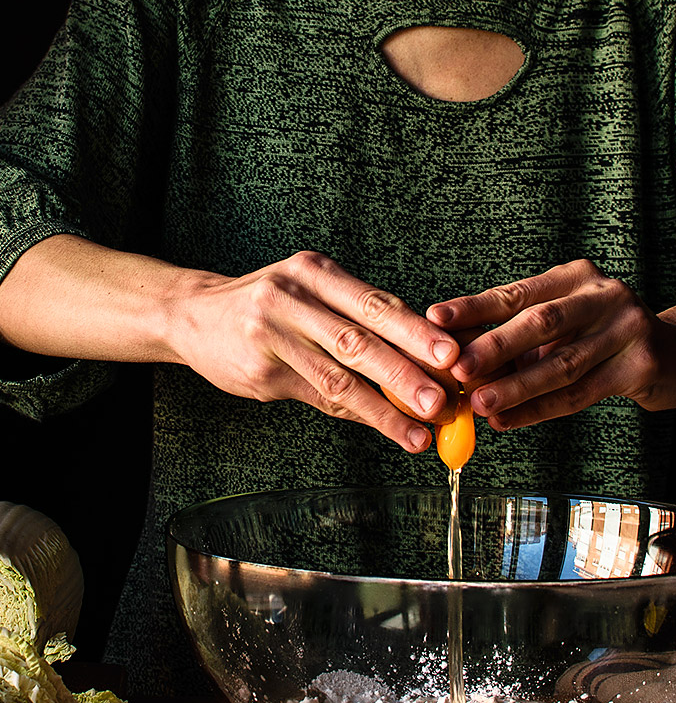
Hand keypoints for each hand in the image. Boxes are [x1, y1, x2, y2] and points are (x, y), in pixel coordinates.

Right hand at [173, 250, 461, 451]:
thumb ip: (359, 319)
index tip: (454, 355)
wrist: (194, 315)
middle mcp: (293, 297)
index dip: (418, 331)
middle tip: (443, 398)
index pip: (376, 303)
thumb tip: (424, 356)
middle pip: (360, 338)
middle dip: (407, 371)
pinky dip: (356, 414)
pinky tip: (386, 427)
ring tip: (421, 430)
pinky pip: (317, 395)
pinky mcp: (260, 369)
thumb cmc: (268, 306)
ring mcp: (272, 334)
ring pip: (339, 376)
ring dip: (385, 407)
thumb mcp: (311, 294)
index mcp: (317, 272)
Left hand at [426, 259, 675, 429]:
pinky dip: (540, 410)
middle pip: (540, 323)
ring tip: (479, 404)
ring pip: (561, 364)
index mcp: (575, 277)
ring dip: (516, 387)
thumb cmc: (602, 340)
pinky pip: (582, 393)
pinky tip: (509, 421)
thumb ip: (516, 338)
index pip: (516, 292)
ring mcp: (628, 327)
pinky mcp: (644, 364)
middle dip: (495, 348)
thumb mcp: (563, 327)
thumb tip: (454, 362)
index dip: (475, 307)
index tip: (435, 318)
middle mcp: (603, 294)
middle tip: (457, 370)